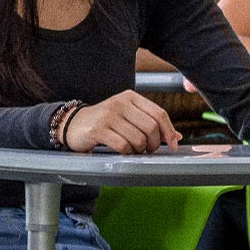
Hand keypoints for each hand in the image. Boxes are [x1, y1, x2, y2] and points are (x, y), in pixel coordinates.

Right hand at [64, 91, 179, 153]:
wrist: (73, 124)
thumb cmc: (105, 122)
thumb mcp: (128, 117)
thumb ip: (150, 124)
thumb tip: (176, 137)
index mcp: (130, 97)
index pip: (159, 113)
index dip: (169, 131)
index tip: (173, 145)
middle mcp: (120, 103)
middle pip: (151, 127)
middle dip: (154, 144)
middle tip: (148, 150)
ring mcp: (109, 115)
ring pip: (138, 139)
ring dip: (139, 150)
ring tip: (133, 150)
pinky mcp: (98, 129)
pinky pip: (123, 146)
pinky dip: (127, 153)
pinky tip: (123, 151)